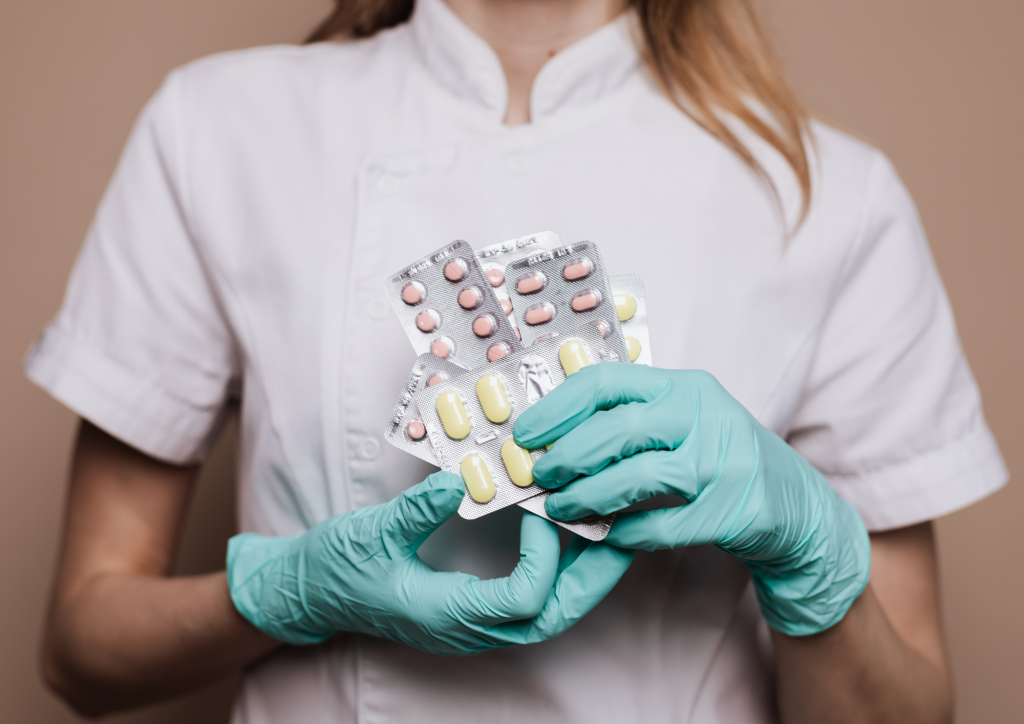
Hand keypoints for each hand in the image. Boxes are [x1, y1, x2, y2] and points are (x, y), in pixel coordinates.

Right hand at [226, 472, 633, 652]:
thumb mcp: (370, 532)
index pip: (525, 601)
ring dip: (582, 576)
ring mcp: (472, 625)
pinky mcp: (472, 611)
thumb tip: (462, 479)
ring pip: (548, 615)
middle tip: (621, 532)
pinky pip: (530, 602)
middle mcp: (468, 629)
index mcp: (446, 615)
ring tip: (607, 532)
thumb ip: (416, 512)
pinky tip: (566, 536)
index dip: (547, 555)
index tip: (542, 507)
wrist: (310, 594)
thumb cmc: (336, 567)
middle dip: (593, 577)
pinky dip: (558, 572)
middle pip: (553, 617)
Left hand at [513, 364, 869, 635]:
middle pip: (618, 429)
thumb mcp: (686, 422)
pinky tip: (609, 535)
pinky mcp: (735, 510)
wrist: (797, 507)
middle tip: (539, 475)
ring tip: (560, 508)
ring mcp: (724, 463)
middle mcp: (706, 416)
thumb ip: (633, 420)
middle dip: (567, 455)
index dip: (558, 406)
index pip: (608, 381)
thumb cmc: (724, 461)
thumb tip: (554, 436)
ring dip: (588, 496)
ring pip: (637, 477)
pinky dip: (629, 532)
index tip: (525, 431)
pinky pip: (664, 525)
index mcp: (684, 388)